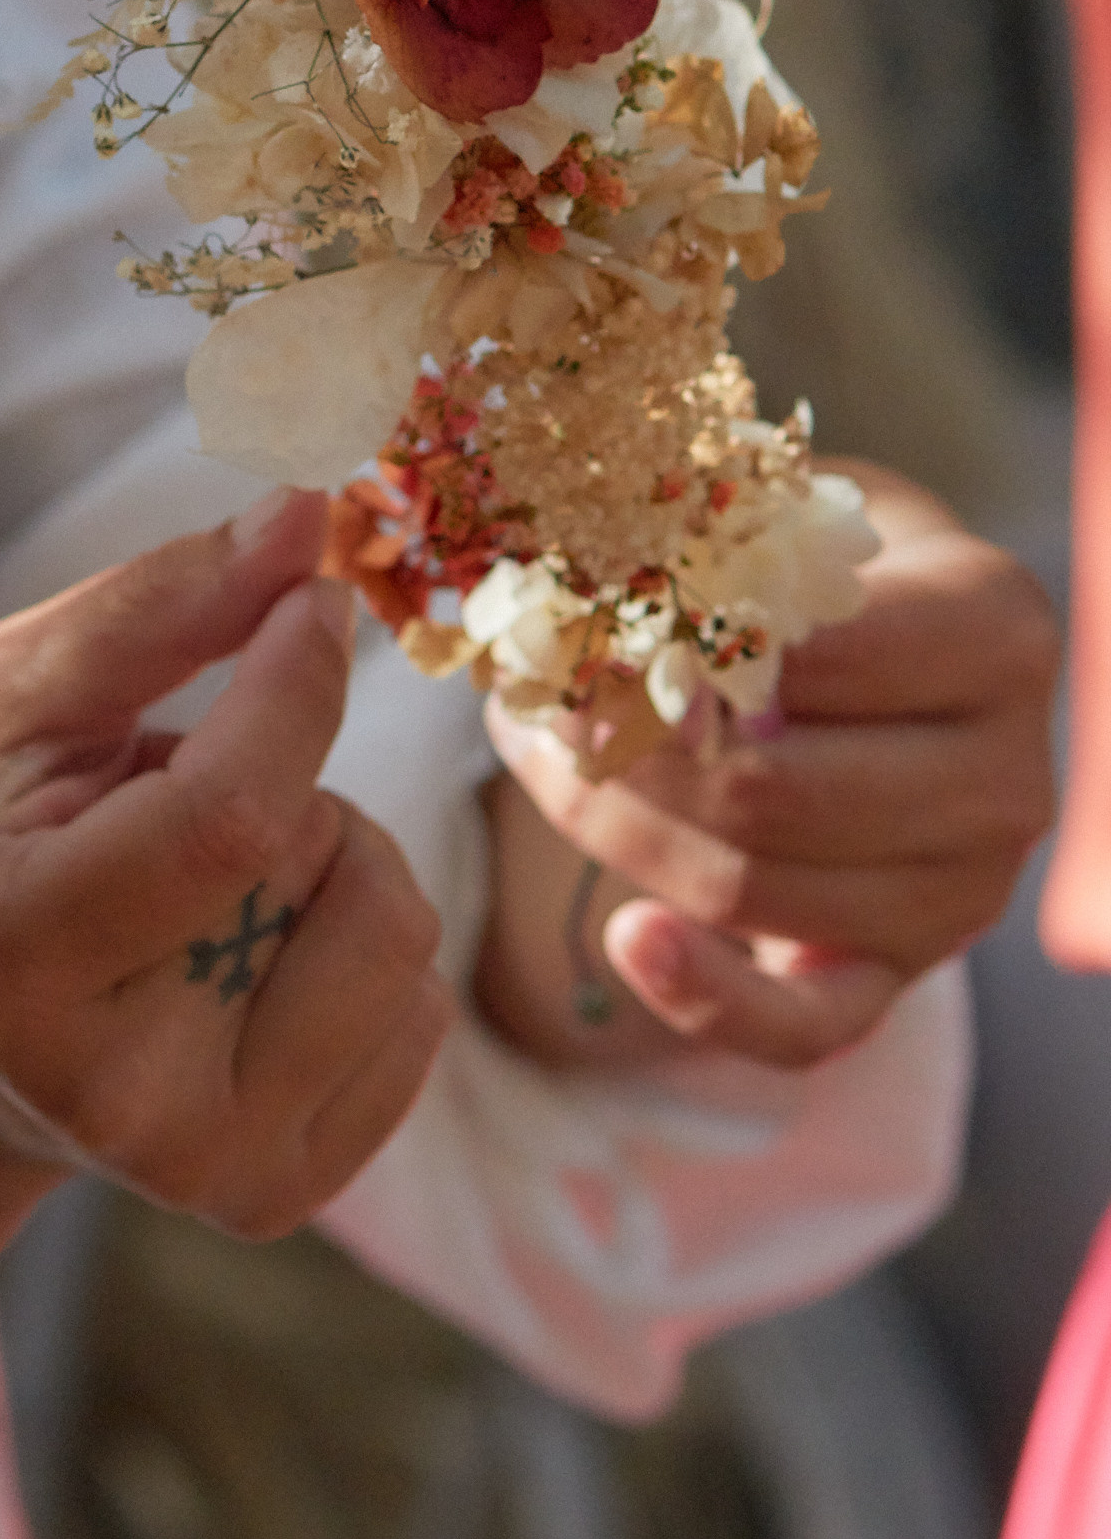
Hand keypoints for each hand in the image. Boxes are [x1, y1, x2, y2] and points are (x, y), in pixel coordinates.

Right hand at [0, 494, 450, 1239]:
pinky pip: (423, 1014)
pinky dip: (353, 947)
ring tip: (205, 884)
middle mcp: (119, 1099)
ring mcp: (211, 1171)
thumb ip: (161, 605)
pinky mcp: (282, 1198)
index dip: (296, 683)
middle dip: (287, 780)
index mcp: (13, 960)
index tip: (310, 595)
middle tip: (165, 803)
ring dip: (331, 863)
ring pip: (399, 938)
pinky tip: (243, 957)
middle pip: (333, 867)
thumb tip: (312, 508)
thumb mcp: (12, 699)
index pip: (232, 817)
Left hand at [478, 461, 1058, 1068]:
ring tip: (539, 755)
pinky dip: (706, 997)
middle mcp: (1003, 777)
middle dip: (625, 752)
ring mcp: (961, 891)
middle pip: (773, 793)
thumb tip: (562, 572)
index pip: (826, 659)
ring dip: (616, 829)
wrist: (902, 662)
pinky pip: (803, 1025)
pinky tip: (628, 941)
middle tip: (535, 700)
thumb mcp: (796, 513)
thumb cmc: (829, 570)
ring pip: (755, 891)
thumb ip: (711, 534)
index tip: (577, 627)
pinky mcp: (903, 971)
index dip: (683, 648)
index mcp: (996, 635)